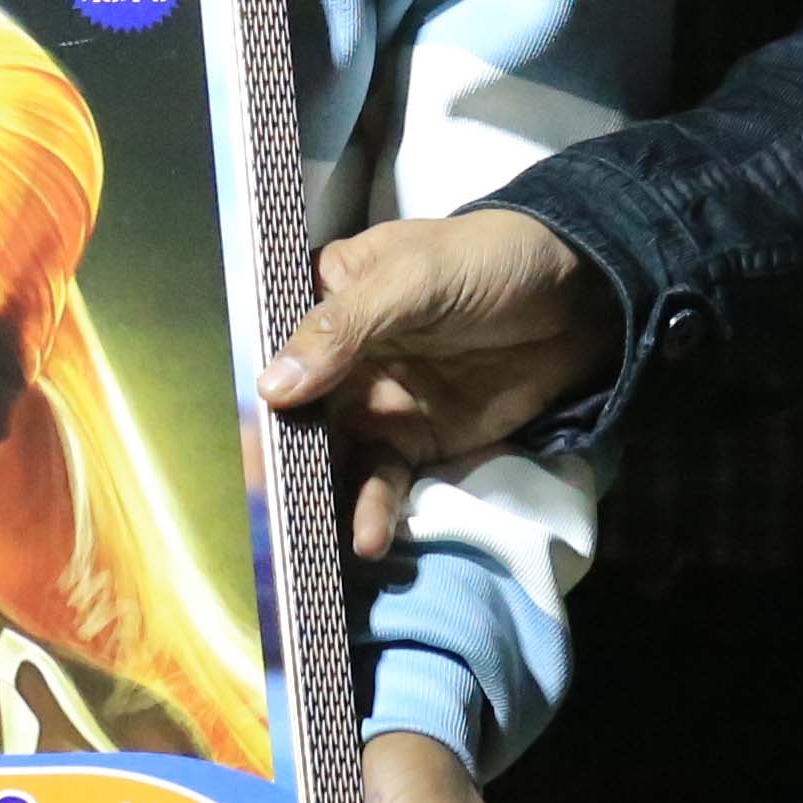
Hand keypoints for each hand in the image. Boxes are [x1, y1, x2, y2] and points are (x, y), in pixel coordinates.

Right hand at [257, 211, 622, 560]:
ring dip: (317, 497)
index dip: (245, 387)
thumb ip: (343, 329)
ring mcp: (375, 404)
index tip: (223, 434)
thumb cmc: (486, 262)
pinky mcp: (415, 443)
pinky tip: (369, 539)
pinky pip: (382, 483)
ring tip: (303, 538)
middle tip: (252, 508)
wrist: (580, 297)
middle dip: (272, 459)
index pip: (270, 345)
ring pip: (330, 457)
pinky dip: (373, 512)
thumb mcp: (412, 279)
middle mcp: (339, 357)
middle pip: (291, 414)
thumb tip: (272, 389)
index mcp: (326, 297)